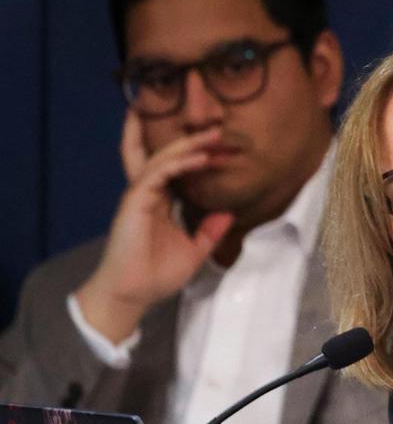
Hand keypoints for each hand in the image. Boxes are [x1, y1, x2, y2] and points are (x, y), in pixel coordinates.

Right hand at [74, 112, 233, 342]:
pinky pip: (157, 175)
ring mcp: (139, 196)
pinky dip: (178, 164)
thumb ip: (209, 232)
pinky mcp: (134, 202)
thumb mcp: (194, 251)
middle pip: (165, 156)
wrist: (132, 294)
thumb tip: (228, 214)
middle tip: (217, 129)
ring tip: (212, 135)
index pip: (177, 170)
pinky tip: (199, 158)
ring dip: (187, 145)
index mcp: (159, 202)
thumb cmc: (156, 275)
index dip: (197, 157)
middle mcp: (148, 193)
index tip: (224, 150)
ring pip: (161, 159)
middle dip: (190, 140)